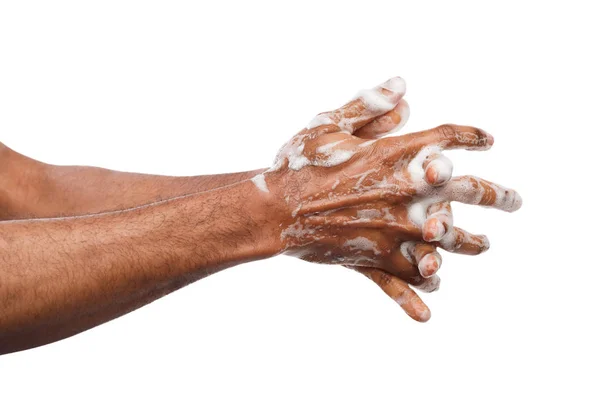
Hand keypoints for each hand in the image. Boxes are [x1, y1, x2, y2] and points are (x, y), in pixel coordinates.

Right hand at [255, 77, 520, 320]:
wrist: (271, 210)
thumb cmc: (298, 164)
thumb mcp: (329, 125)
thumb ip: (369, 106)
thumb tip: (403, 86)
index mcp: (392, 155)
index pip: (446, 139)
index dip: (471, 137)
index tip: (488, 141)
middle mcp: (402, 193)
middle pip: (465, 191)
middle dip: (497, 195)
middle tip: (515, 202)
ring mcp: (390, 231)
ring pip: (446, 244)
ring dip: (470, 245)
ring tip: (483, 246)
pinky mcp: (372, 259)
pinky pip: (399, 283)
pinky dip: (413, 298)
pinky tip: (428, 312)